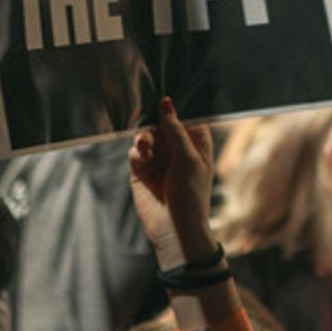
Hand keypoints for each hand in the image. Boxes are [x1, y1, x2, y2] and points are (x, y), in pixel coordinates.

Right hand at [129, 97, 217, 267]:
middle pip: (161, 124)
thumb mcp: (188, 158)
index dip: (174, 109)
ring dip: (145, 137)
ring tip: (145, 146)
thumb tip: (166, 102)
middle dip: (154, 122)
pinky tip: (142, 156)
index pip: (184, 117)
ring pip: (147, 135)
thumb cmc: (191, 196)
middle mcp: (176, 148)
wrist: (174, 229)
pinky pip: (135, 152)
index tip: (163, 101)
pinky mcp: (142, 170)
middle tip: (152, 126)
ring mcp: (159, 159)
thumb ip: (175, 129)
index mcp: (195, 143)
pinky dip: (137, 150)